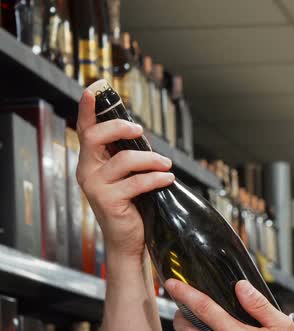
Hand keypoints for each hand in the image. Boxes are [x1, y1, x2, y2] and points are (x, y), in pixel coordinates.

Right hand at [76, 90, 174, 258]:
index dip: (89, 109)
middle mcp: (86, 171)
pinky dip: (156, 179)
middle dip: (121, 128)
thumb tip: (140, 134)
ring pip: (124, 160)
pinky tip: (167, 179)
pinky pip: (137, 182)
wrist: (129, 239)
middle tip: (141, 132)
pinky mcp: (108, 201)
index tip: (94, 89)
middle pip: (96, 137)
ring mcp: (95, 187)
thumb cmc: (131, 204)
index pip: (86, 130)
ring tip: (166, 165)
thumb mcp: (128, 175)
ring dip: (151, 160)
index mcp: (91, 161)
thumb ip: (128, 155)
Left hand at [164, 279, 293, 330]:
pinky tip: (205, 330)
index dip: (186, 294)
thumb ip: (259, 305)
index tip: (173, 284)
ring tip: (195, 319)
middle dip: (181, 314)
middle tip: (187, 305)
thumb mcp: (280, 325)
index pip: (205, 309)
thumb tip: (241, 286)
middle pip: (186, 328)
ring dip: (187, 327)